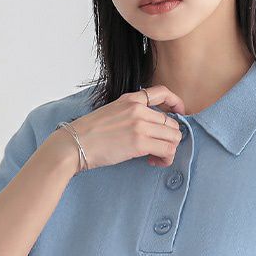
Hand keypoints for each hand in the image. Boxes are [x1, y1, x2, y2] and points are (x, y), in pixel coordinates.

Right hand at [59, 84, 185, 169]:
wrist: (75, 144)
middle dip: (170, 138)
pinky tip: (154, 162)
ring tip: (157, 158)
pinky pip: (167, 150)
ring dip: (169, 150)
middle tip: (159, 150)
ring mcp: (140, 125)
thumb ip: (131, 114)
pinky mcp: (139, 143)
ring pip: (173, 137)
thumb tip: (149, 128)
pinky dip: (165, 159)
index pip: (162, 93)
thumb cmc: (89, 133)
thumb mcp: (112, 112)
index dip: (176, 103)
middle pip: (172, 123)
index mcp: (131, 99)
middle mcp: (139, 109)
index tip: (179, 113)